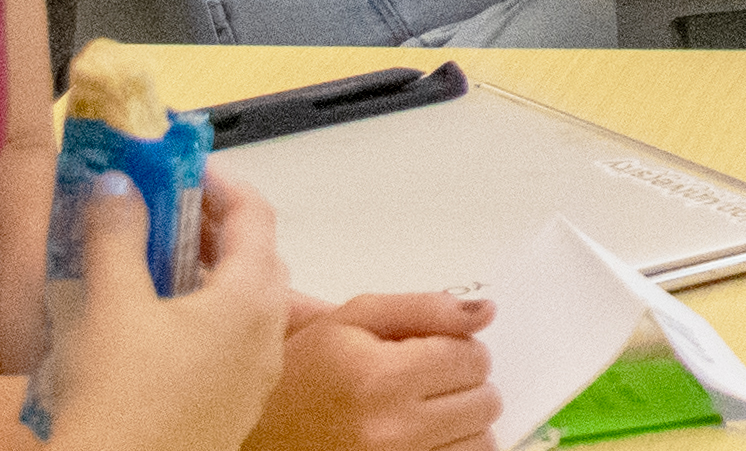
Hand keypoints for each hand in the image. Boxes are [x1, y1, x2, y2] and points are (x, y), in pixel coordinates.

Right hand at [48, 172, 292, 450]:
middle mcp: (265, 336)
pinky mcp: (229, 407)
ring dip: (202, 273)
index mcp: (249, 300)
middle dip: (208, 226)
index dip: (218, 180)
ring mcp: (252, 376)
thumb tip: (119, 183)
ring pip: (240, 304)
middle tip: (159, 209)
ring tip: (146, 262)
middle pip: (253, 258)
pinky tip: (150, 324)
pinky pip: (226, 344)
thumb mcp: (110, 302)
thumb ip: (116, 233)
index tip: (178, 165)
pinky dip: (198, 316)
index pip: (254, 214)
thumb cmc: (119, 397)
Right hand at [247, 291, 498, 450]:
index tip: (430, 353)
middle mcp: (392, 429)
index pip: (472, 358)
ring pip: (481, 441)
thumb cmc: (302, 369)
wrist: (257, 432)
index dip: (458, 349)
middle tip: (426, 383)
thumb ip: (423, 308)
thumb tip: (489, 312)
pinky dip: (451, 449)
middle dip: (465, 385)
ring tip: (423, 413)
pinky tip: (421, 439)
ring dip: (463, 423)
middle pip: (485, 401)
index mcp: (380, 377)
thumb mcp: (353, 319)